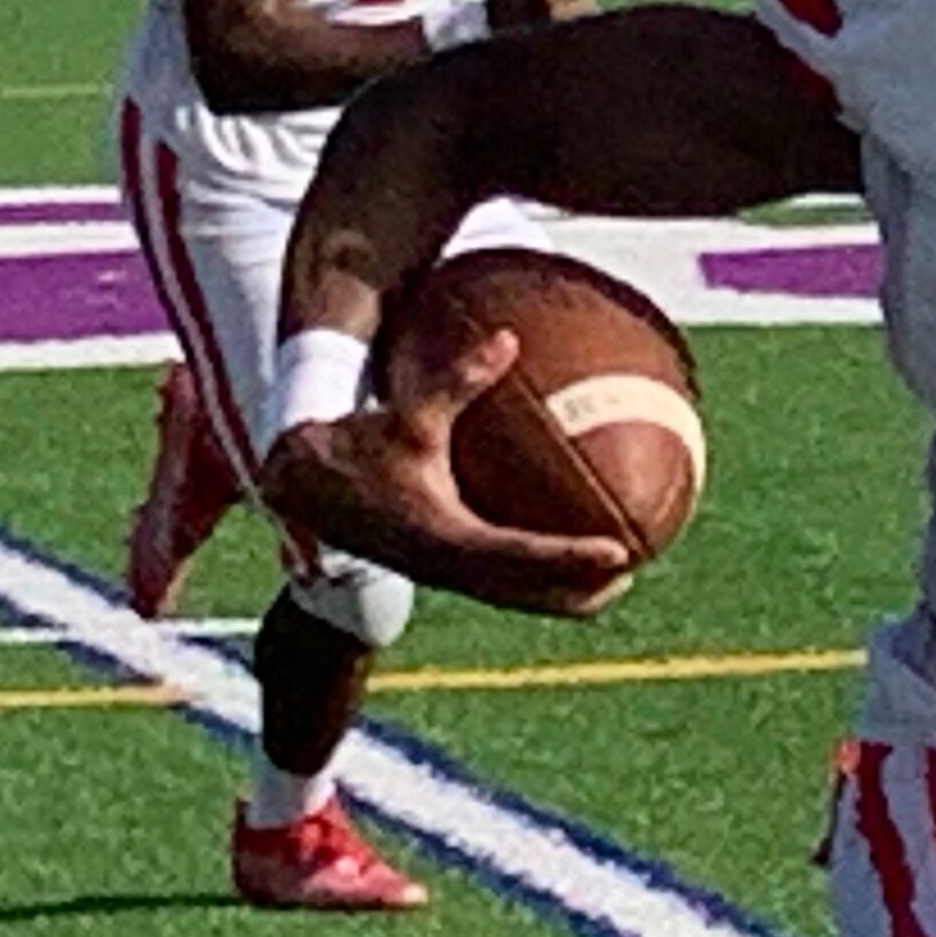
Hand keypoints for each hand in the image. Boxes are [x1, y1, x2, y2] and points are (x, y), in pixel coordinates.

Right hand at [258, 325, 631, 617]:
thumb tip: (509, 339)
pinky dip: (536, 582)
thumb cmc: (360, 445)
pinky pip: (501, 584)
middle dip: (582, 593)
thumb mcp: (411, 413)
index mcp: (444, 536)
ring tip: (615, 583)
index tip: (619, 553)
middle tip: (633, 574)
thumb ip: (461, 379)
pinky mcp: (441, 569)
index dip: (572, 558)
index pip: (523, 555)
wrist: (302, 486)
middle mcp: (447, 566)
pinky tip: (567, 562)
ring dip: (563, 597)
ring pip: (516, 597)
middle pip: (530, 594)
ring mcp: (444, 573)